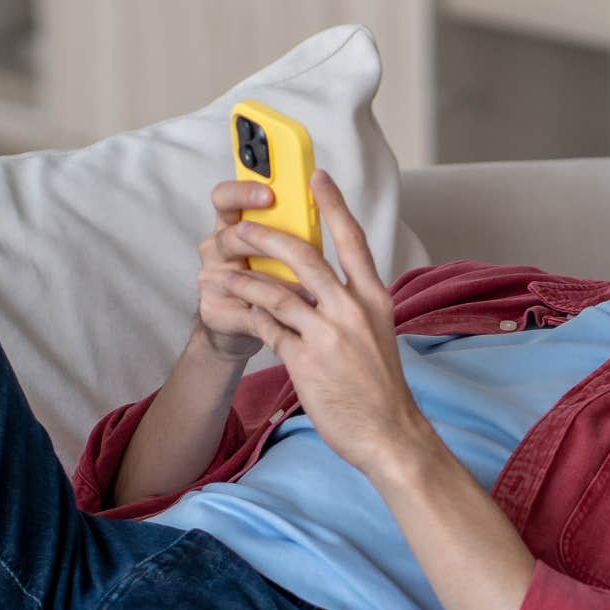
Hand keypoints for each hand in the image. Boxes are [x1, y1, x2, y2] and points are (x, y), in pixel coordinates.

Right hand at [193, 179, 297, 362]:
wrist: (245, 327)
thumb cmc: (271, 283)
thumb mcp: (285, 253)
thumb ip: (296, 235)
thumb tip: (336, 220)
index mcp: (233, 225)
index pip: (225, 198)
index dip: (242, 192)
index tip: (269, 193)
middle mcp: (217, 249)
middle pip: (230, 235)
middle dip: (261, 238)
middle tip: (286, 244)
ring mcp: (212, 281)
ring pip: (240, 277)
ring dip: (277, 284)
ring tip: (311, 291)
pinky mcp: (214, 312)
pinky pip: (248, 312)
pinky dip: (273, 316)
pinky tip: (295, 320)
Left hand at [214, 169, 419, 475]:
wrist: (389, 433)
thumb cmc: (381, 387)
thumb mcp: (377, 335)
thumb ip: (352, 306)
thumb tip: (323, 288)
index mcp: (374, 298)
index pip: (352, 239)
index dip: (333, 204)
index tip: (316, 176)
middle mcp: (353, 309)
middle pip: (303, 254)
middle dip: (264, 235)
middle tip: (240, 225)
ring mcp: (329, 334)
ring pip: (274, 290)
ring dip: (242, 278)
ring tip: (221, 272)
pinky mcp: (305, 360)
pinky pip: (266, 327)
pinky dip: (245, 316)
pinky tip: (232, 311)